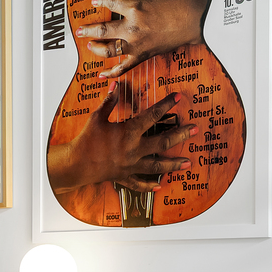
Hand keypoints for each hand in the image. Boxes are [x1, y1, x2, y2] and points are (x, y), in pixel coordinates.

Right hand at [48, 90, 194, 192]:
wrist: (75, 164)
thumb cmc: (85, 140)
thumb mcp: (96, 117)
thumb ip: (109, 101)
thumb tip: (116, 84)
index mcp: (128, 132)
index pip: (151, 116)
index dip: (165, 105)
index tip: (177, 97)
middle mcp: (134, 149)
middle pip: (162, 142)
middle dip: (181, 135)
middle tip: (195, 130)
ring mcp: (131, 165)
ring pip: (157, 165)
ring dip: (173, 164)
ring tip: (188, 163)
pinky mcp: (124, 176)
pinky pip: (139, 183)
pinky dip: (149, 186)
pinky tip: (160, 187)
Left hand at [77, 0, 213, 77]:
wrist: (201, 18)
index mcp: (136, 6)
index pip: (111, 2)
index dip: (100, 1)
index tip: (93, 1)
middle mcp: (133, 27)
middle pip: (102, 30)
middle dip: (88, 30)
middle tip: (79, 31)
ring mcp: (137, 43)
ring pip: (109, 50)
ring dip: (96, 49)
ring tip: (89, 46)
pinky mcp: (145, 55)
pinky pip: (124, 67)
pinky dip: (112, 73)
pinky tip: (101, 75)